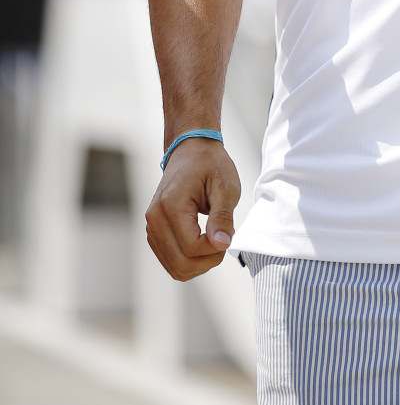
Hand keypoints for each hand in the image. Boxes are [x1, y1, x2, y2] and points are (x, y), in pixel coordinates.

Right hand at [145, 138, 240, 280]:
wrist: (191, 150)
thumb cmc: (210, 164)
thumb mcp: (225, 185)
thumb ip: (223, 217)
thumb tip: (221, 245)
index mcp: (171, 204)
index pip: (192, 247)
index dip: (215, 248)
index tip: (230, 232)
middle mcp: (155, 218)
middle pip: (181, 264)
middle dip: (208, 261)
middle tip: (224, 240)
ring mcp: (151, 227)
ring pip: (175, 268)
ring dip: (199, 263)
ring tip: (214, 239)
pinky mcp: (154, 232)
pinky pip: (171, 260)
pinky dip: (189, 260)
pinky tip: (203, 242)